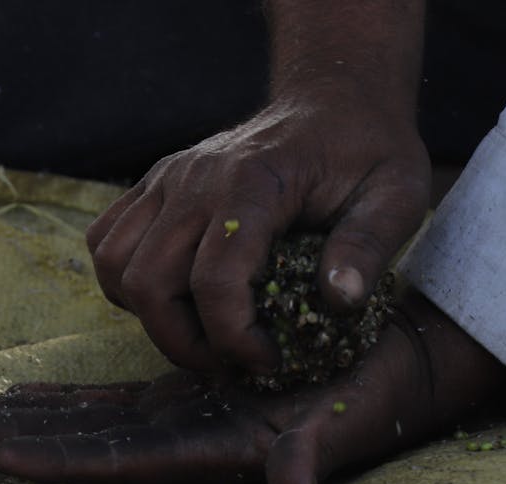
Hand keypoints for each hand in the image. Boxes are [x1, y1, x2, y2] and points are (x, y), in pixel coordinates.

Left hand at [0, 293, 505, 483]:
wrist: (408, 364)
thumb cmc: (389, 391)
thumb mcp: (358, 417)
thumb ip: (318, 453)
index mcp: (222, 447)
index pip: (127, 459)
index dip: (64, 457)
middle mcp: (195, 437)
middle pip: (92, 443)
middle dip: (22, 438)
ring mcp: (191, 415)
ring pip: (95, 420)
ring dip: (32, 417)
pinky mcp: (196, 392)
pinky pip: (120, 398)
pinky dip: (74, 395)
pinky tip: (33, 392)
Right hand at [87, 85, 429, 375]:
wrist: (333, 97)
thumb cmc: (368, 149)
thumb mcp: (398, 194)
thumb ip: (368, 245)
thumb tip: (340, 302)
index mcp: (254, 183)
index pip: (214, 279)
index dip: (234, 338)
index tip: (269, 361)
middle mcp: (195, 179)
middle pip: (148, 282)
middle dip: (184, 343)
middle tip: (231, 363)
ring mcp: (167, 179)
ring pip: (115, 266)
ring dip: (149, 317)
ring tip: (202, 335)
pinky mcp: (154, 184)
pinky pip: (107, 241)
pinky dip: (125, 281)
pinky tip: (174, 297)